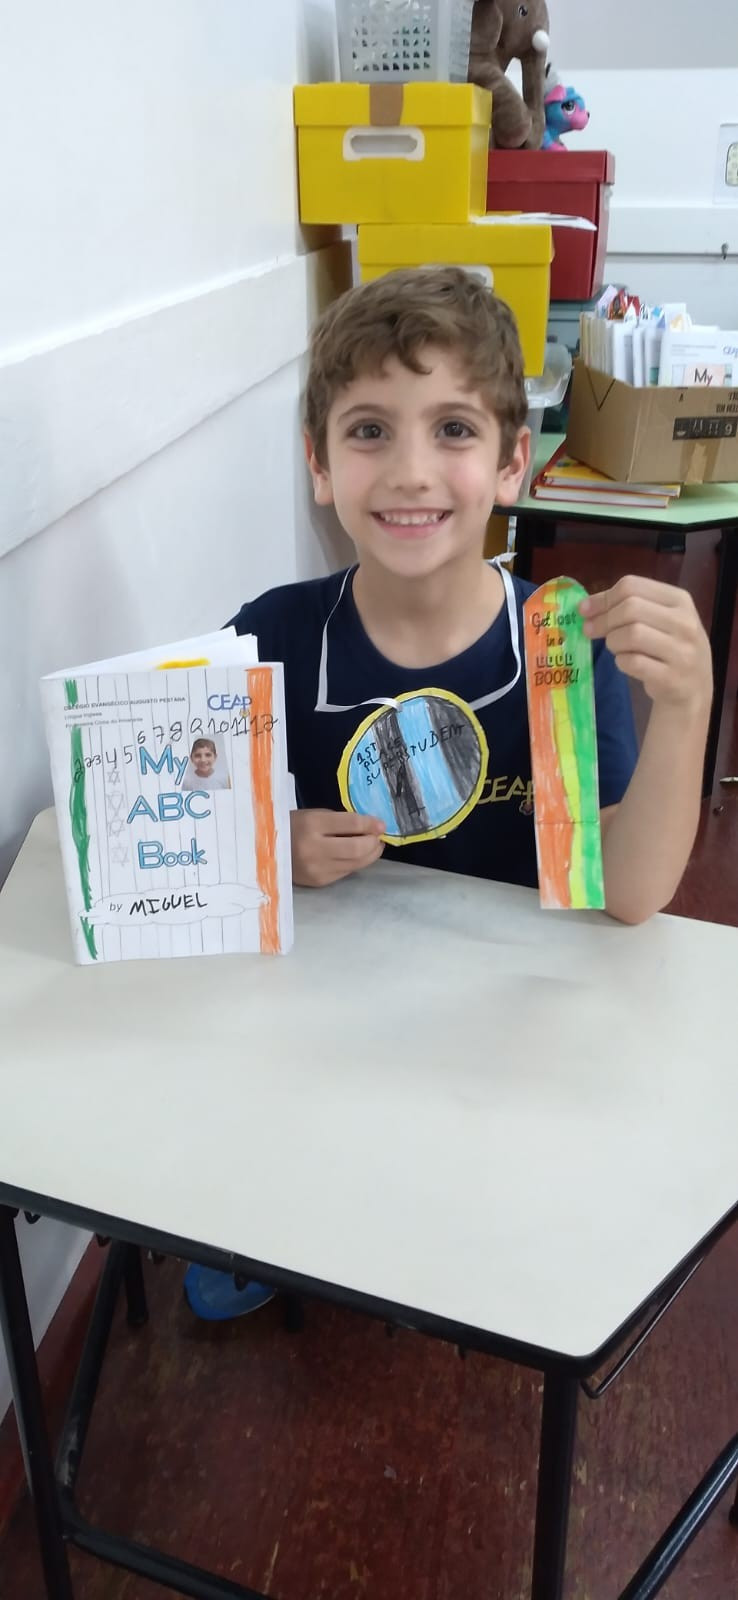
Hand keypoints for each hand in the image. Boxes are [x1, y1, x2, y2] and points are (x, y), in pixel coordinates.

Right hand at [290, 809, 384, 887]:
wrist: (266, 851)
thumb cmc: (293, 827)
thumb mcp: (314, 815)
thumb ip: (341, 821)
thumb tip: (371, 828)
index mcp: (311, 825)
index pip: (351, 824)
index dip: (371, 824)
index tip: (381, 824)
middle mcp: (314, 849)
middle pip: (357, 848)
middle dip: (374, 842)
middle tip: (378, 836)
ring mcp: (316, 869)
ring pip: (356, 863)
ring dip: (370, 854)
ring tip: (373, 845)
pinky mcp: (319, 882)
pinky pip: (346, 872)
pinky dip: (356, 862)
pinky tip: (357, 855)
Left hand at [580, 575, 711, 712]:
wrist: (694, 690)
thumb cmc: (670, 649)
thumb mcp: (660, 621)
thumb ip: (629, 608)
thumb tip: (585, 607)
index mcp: (680, 600)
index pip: (632, 585)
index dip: (603, 598)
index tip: (585, 611)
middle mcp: (685, 622)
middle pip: (631, 607)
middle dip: (604, 620)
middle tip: (591, 632)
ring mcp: (681, 651)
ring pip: (632, 634)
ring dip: (613, 642)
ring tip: (616, 649)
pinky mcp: (671, 677)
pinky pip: (633, 662)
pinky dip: (621, 662)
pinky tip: (626, 663)